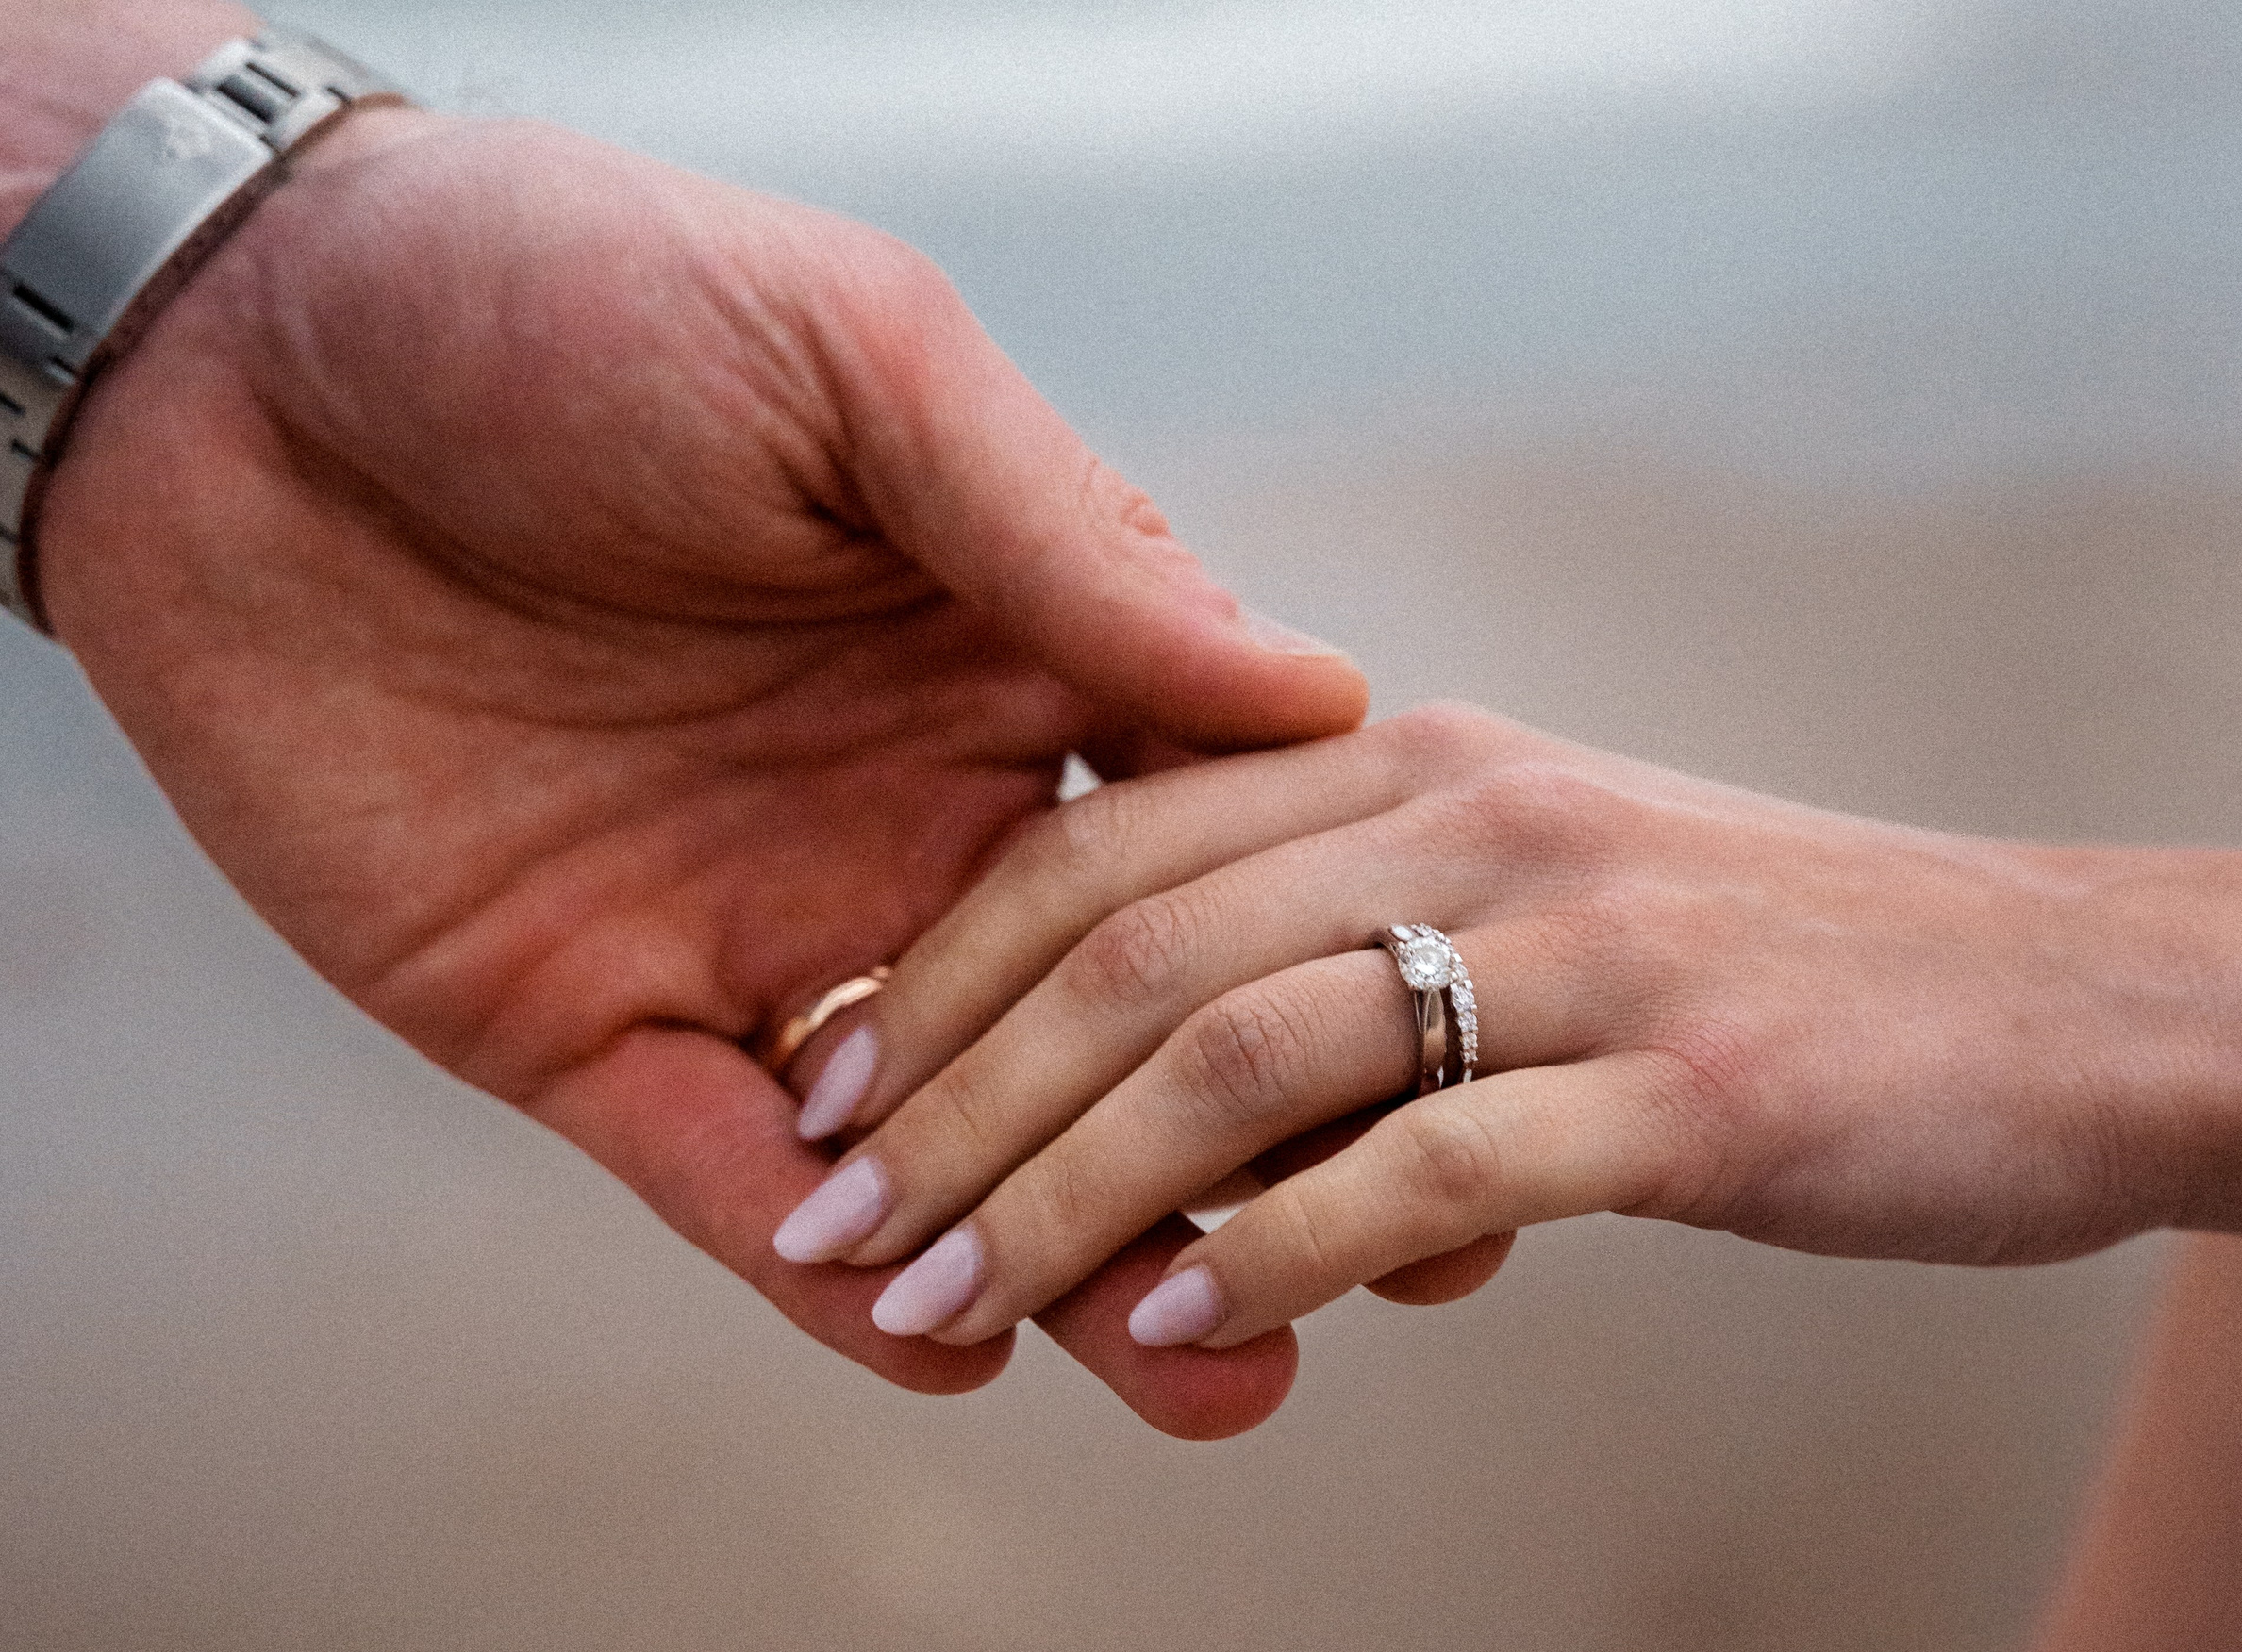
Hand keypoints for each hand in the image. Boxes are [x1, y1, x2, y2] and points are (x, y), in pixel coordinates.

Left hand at [39, 101, 1365, 1435]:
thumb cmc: (565, 293)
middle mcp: (896, 814)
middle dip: (1236, 1160)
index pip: (1196, 851)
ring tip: (1209, 1381)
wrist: (233, 356)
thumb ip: (1066, 535)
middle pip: (1100, 1032)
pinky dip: (816, 1269)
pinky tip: (933, 1342)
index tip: (1454, 1059)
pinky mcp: (579, 1013)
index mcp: (991, 660)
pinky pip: (715, 1173)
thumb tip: (1312, 685)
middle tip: (1396, 1292)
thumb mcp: (854, 361)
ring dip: (1061, 1262)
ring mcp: (746, 927)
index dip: (1325, 958)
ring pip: (934, 1140)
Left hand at [768, 703, 2241, 1365]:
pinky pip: (1421, 1162)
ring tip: (941, 1301)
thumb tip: (1162, 1103)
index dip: (941, 969)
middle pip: (1132, 943)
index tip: (830, 1091)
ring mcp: (1578, 936)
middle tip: (841, 1224)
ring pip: (1238, 1052)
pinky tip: (1167, 1328)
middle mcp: (1470, 809)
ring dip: (1061, 1191)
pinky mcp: (1679, 1082)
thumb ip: (1351, 935)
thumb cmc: (1767, 962)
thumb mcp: (1537, 883)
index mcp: (1411, 751)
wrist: (2062, 998)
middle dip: (952, 1096)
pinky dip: (1267, 1254)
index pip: (1102, 838)